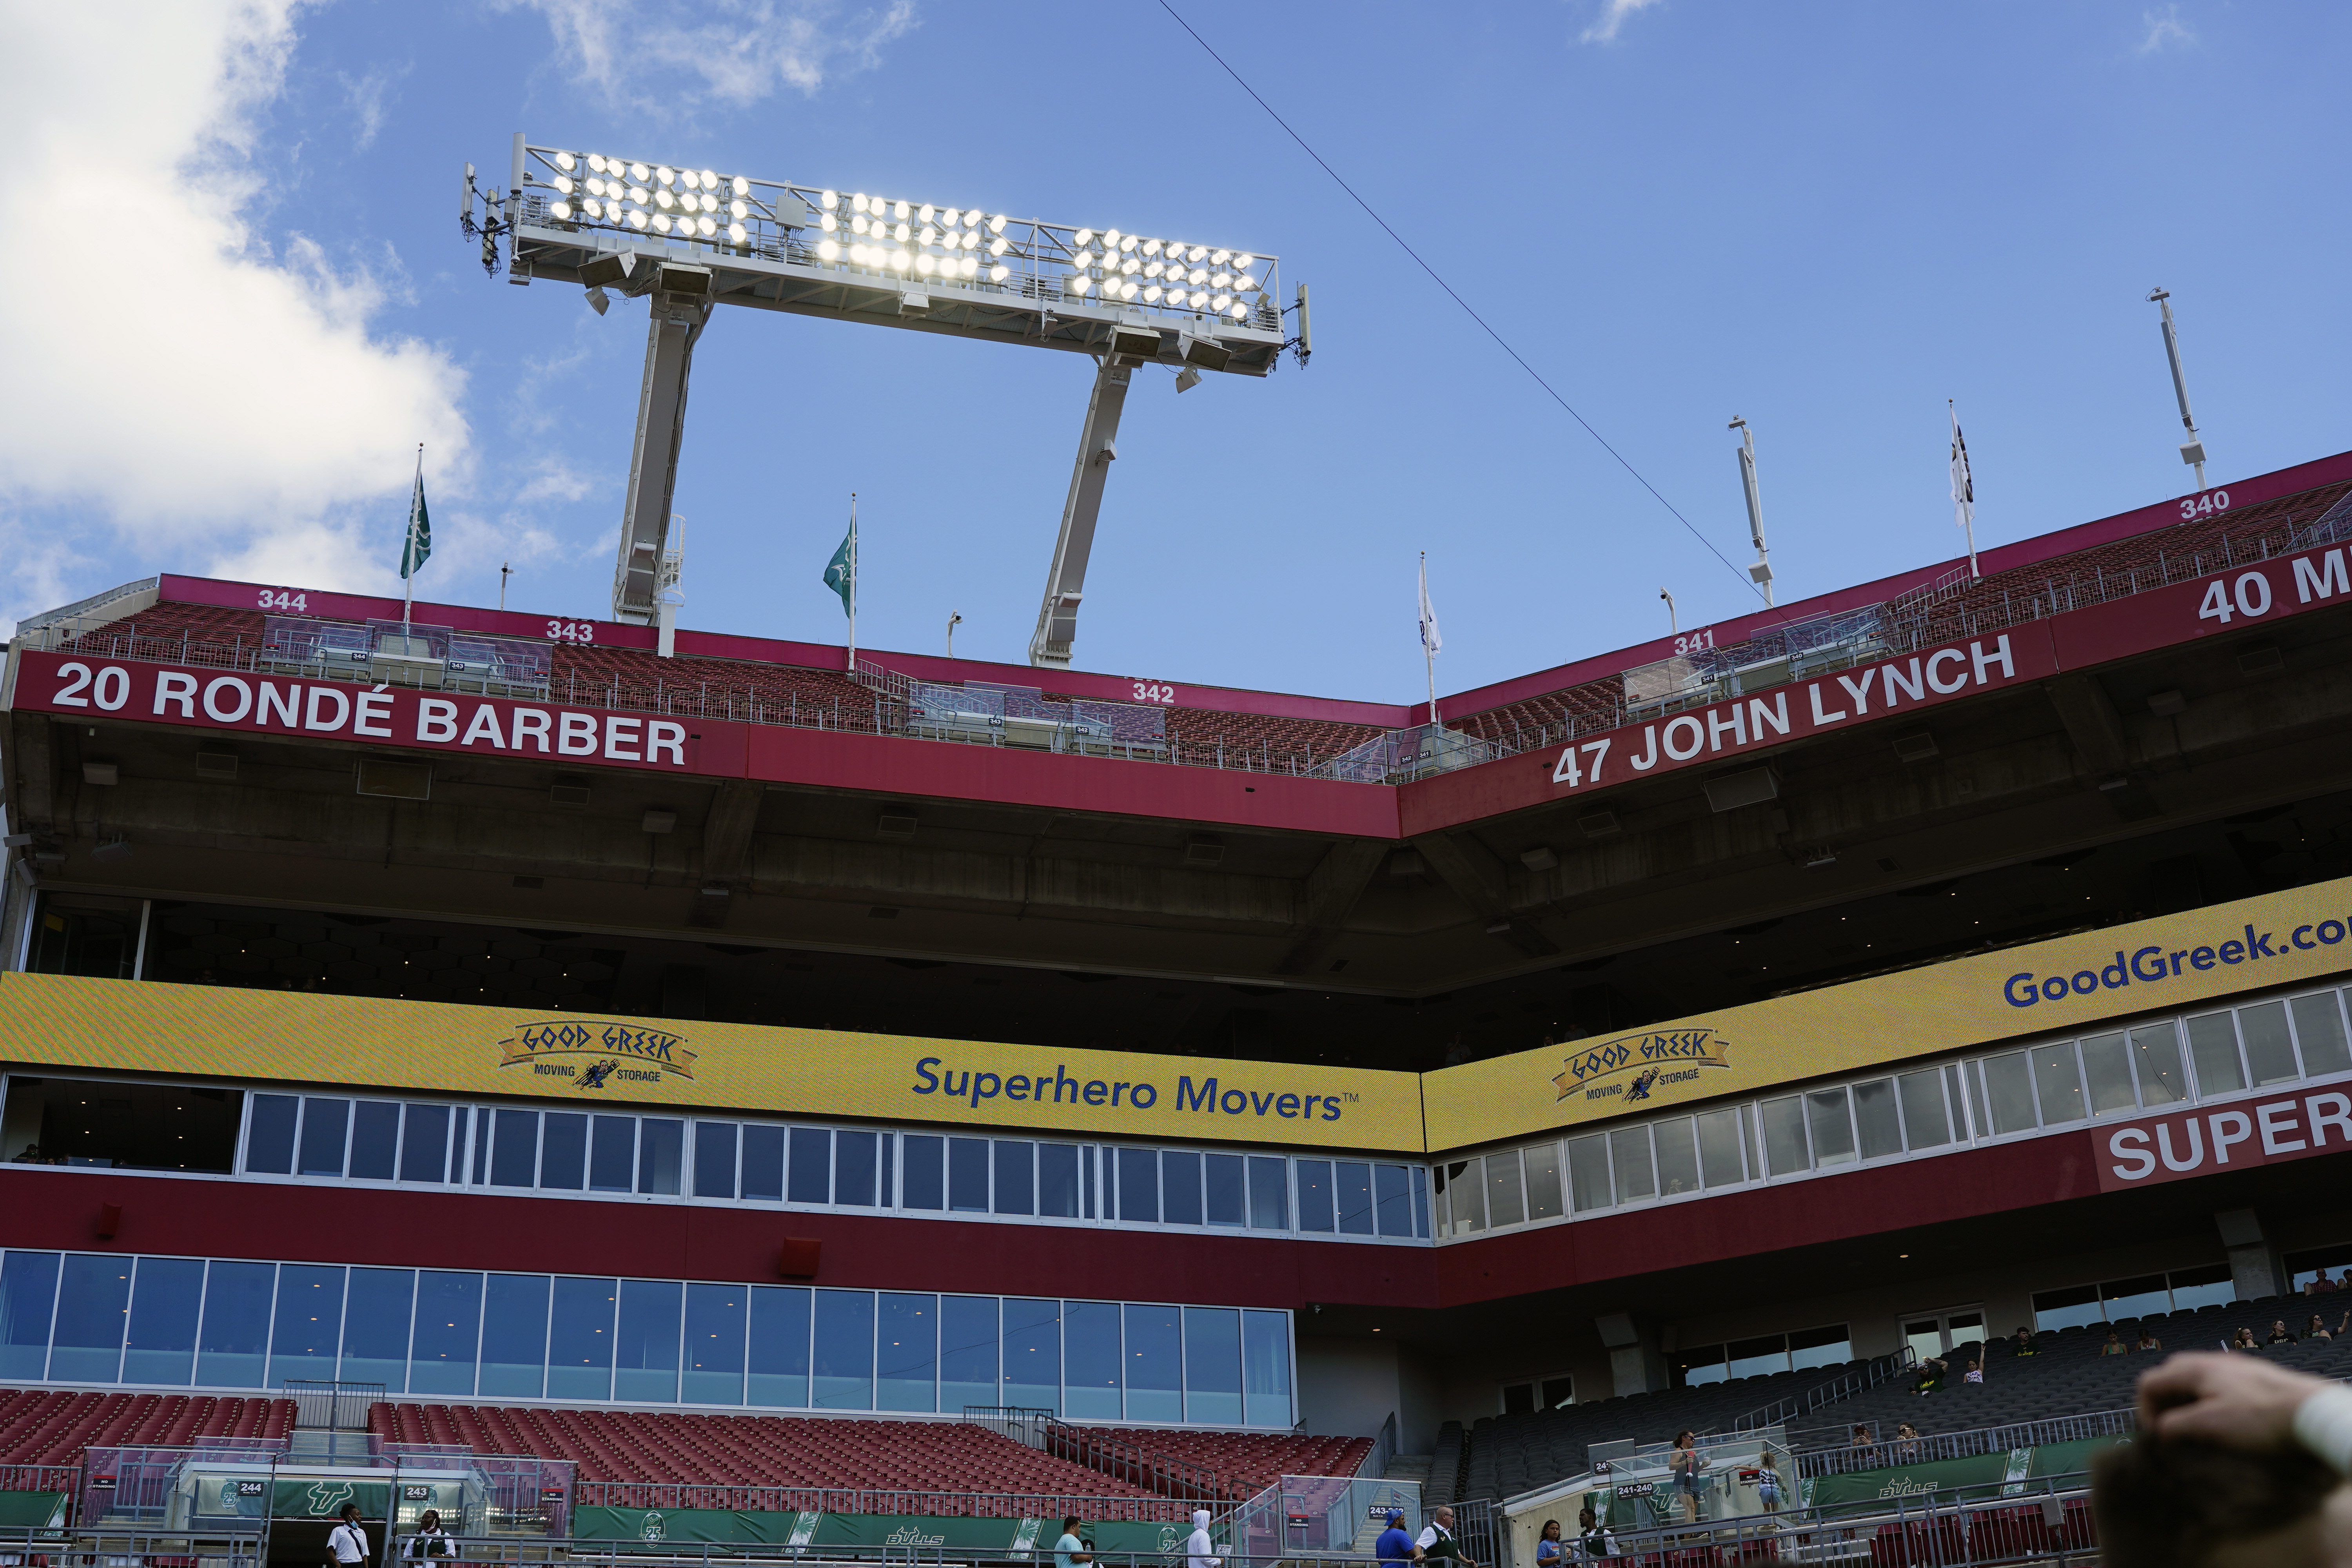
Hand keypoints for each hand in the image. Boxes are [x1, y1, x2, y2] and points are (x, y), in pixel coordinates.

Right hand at [2137, 1350, 2332, 1449]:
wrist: (2310, 1411)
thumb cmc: (2260, 1418)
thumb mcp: (2209, 1426)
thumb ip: (2175, 1425)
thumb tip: (2160, 1430)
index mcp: (2193, 1369)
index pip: (2148, 1382)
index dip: (2144, 1411)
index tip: (2157, 1436)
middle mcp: (2210, 1361)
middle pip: (2170, 1378)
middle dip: (2165, 1405)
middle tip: (2173, 1432)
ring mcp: (2233, 1367)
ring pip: (2196, 1382)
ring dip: (2188, 1404)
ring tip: (2200, 1430)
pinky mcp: (2253, 1378)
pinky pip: (2219, 1386)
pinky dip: (2211, 1403)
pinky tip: (2227, 1422)